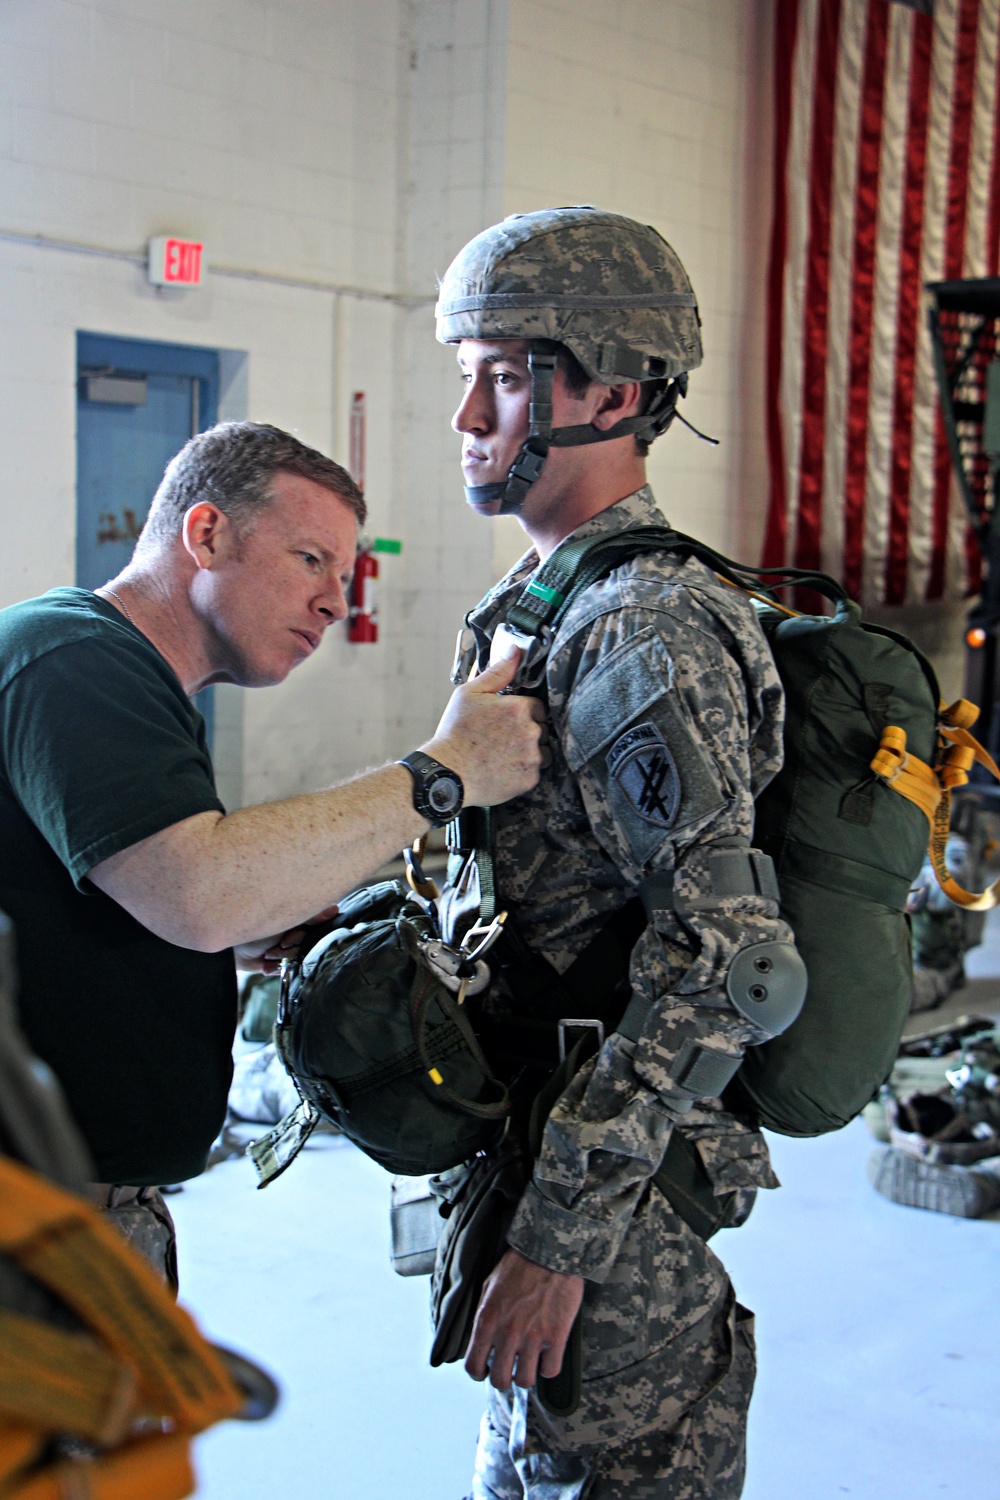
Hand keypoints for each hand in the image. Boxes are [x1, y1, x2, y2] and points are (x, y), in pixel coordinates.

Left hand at [234, 904, 339, 972]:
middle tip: (277, 942)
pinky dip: (275, 968)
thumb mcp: (281, 915)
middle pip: (309, 946)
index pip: (319, 928)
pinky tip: (265, 963)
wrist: (229, 946)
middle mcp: (298, 931)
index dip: (303, 935)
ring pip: (299, 959)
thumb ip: (309, 914)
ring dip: (280, 958)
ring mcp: (290, 949)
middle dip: (290, 946)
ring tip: (267, 953)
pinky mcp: (282, 963)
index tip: (287, 936)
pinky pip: (289, 970)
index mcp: (300, 916)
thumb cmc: (250, 920)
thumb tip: (335, 909)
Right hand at [424, 648, 545, 807]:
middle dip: (526, 732)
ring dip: (528, 752)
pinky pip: (535, 771)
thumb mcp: (469, 694)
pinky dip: (523, 771)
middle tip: (501, 739)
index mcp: (519, 708)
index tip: (506, 720)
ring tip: (503, 755)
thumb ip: (497, 672)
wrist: (447, 773)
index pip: (536, 706)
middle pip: (541, 728)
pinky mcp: (530, 779)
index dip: (521, 712)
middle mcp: (531, 731)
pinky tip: (503, 769)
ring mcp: (532, 757)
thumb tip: (515, 651)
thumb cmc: (455, 734)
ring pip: (542, 751)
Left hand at [464, 1248, 583, 1389]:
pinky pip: (550, 1371)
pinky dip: (549, 1366)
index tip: (487, 1369)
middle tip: (511, 1367)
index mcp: (486, 1321)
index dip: (479, 1373)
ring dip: (527, 1374)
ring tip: (530, 1361)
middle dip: (504, 1378)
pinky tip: (548, 1354)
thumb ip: (484, 1316)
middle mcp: (507, 1334)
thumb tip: (481, 1341)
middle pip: (500, 1380)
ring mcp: (532, 1337)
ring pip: (525, 1381)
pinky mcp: (556, 1337)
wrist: (549, 1251)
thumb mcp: (489, 1286)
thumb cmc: (518, 1266)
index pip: (473, 1366)